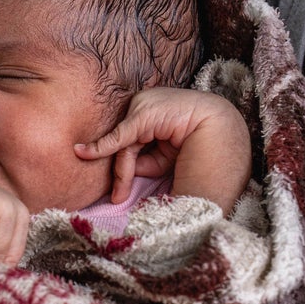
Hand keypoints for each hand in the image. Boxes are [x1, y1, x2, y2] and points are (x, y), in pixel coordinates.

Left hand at [75, 88, 252, 210]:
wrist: (220, 126)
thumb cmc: (196, 142)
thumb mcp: (164, 157)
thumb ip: (144, 162)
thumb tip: (126, 174)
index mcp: (148, 115)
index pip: (130, 142)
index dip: (123, 167)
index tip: (114, 189)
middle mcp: (142, 106)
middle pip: (125, 144)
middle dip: (122, 173)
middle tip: (117, 198)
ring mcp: (141, 106)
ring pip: (124, 145)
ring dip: (122, 172)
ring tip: (120, 194)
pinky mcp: (141, 113)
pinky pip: (119, 136)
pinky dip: (101, 147)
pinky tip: (84, 153)